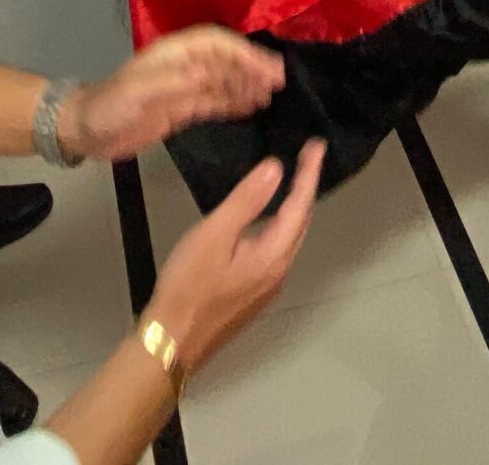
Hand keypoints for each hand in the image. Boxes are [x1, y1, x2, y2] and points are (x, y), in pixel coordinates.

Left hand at [65, 27, 285, 162]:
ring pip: (223, 81)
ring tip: (271, 96)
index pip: (216, 44)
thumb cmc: (107, 107)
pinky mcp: (181, 109)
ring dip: (246, 85)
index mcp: (173, 54)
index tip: (267, 67)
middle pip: (224, 61)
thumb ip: (170, 82)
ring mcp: (183, 88)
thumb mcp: (135, 93)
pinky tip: (251, 108)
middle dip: (252, 67)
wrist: (85, 131)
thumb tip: (206, 74)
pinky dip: (233, 102)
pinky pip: (214, 102)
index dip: (243, 52)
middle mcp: (182, 66)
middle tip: (280, 82)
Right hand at [144, 139, 324, 371]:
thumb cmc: (189, 286)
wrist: (171, 342)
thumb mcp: (213, 236)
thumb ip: (246, 202)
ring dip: (292, 209)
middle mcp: (278, 272)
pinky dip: (277, 227)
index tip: (317, 145)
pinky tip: (262, 221)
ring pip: (288, 239)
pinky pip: (275, 251)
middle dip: (305, 189)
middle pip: (300, 224)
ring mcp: (266, 287)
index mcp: (273, 256)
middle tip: (305, 157)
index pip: (299, 206)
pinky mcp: (252, 295)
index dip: (309, 174)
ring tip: (289, 182)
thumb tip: (276, 168)